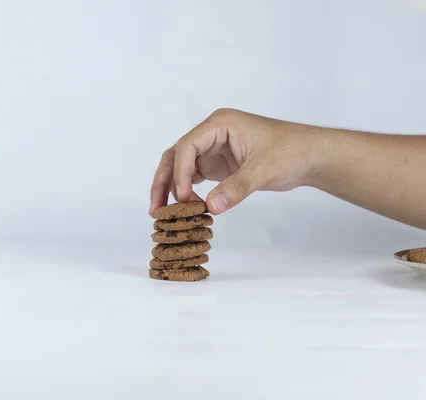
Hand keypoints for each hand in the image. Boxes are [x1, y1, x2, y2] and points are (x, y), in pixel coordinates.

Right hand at [149, 108, 320, 215]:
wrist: (311, 156)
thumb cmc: (292, 152)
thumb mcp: (264, 169)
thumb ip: (237, 187)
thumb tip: (211, 207)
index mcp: (219, 124)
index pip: (187, 146)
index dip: (179, 171)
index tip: (182, 197)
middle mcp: (211, 134)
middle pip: (176, 156)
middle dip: (164, 181)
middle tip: (155, 209)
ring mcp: (213, 149)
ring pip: (181, 167)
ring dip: (171, 188)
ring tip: (162, 213)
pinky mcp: (218, 164)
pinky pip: (193, 177)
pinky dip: (186, 192)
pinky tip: (184, 208)